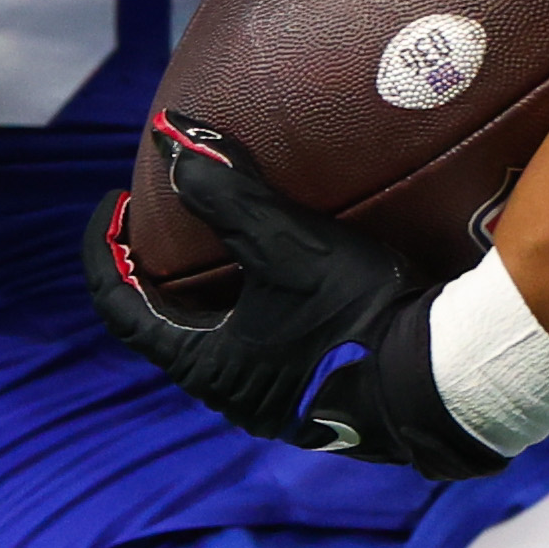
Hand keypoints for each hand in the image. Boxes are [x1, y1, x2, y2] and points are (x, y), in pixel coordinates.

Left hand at [83, 118, 499, 476]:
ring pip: (214, 340)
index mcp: (204, 367)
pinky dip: (246, 309)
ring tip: (217, 239)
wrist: (444, 380)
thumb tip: (172, 141)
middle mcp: (229, 397)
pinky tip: (276, 279)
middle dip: (155, 270)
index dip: (105, 251)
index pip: (120, 306)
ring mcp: (272, 406)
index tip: (114, 203)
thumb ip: (225, 193)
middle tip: (163, 218)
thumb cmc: (358, 313)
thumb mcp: (286, 244)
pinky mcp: (313, 402)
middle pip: (164, 326)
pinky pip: (257, 350)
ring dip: (205, 291)